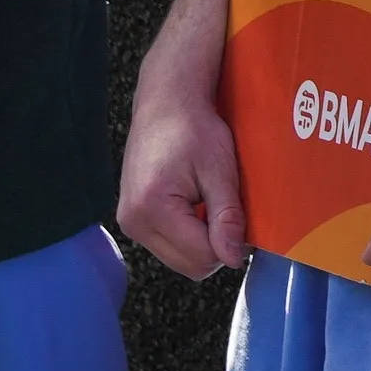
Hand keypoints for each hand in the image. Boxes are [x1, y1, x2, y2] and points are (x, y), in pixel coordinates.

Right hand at [116, 66, 253, 279]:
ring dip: (201, 243)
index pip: (202, 256)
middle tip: (227, 211)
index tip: (241, 219)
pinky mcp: (131, 220)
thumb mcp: (220, 171)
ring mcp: (129, 223)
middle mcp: (133, 222)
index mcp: (152, 208)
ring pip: (179, 260)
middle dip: (215, 247)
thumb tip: (234, 259)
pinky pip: (168, 247)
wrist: (165, 105)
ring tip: (208, 205)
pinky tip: (195, 207)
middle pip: (189, 265)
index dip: (231, 245)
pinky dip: (188, 236)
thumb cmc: (194, 130)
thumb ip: (226, 217)